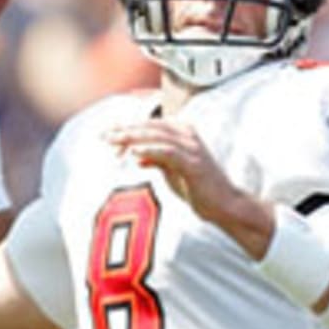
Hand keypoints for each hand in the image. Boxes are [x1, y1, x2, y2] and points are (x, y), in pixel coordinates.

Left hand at [106, 120, 232, 220]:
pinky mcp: (194, 163)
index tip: (107, 134)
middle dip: (125, 130)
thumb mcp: (172, 171)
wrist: (224, 204)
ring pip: (157, 136)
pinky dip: (151, 150)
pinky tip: (134, 152)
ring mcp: (192, 147)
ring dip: (133, 137)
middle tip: (104, 135)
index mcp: (182, 131)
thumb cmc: (198, 187)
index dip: (127, 128)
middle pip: (151, 126)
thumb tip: (136, 155)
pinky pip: (169, 152)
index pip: (149, 124)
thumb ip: (156, 159)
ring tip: (114, 141)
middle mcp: (188, 134)